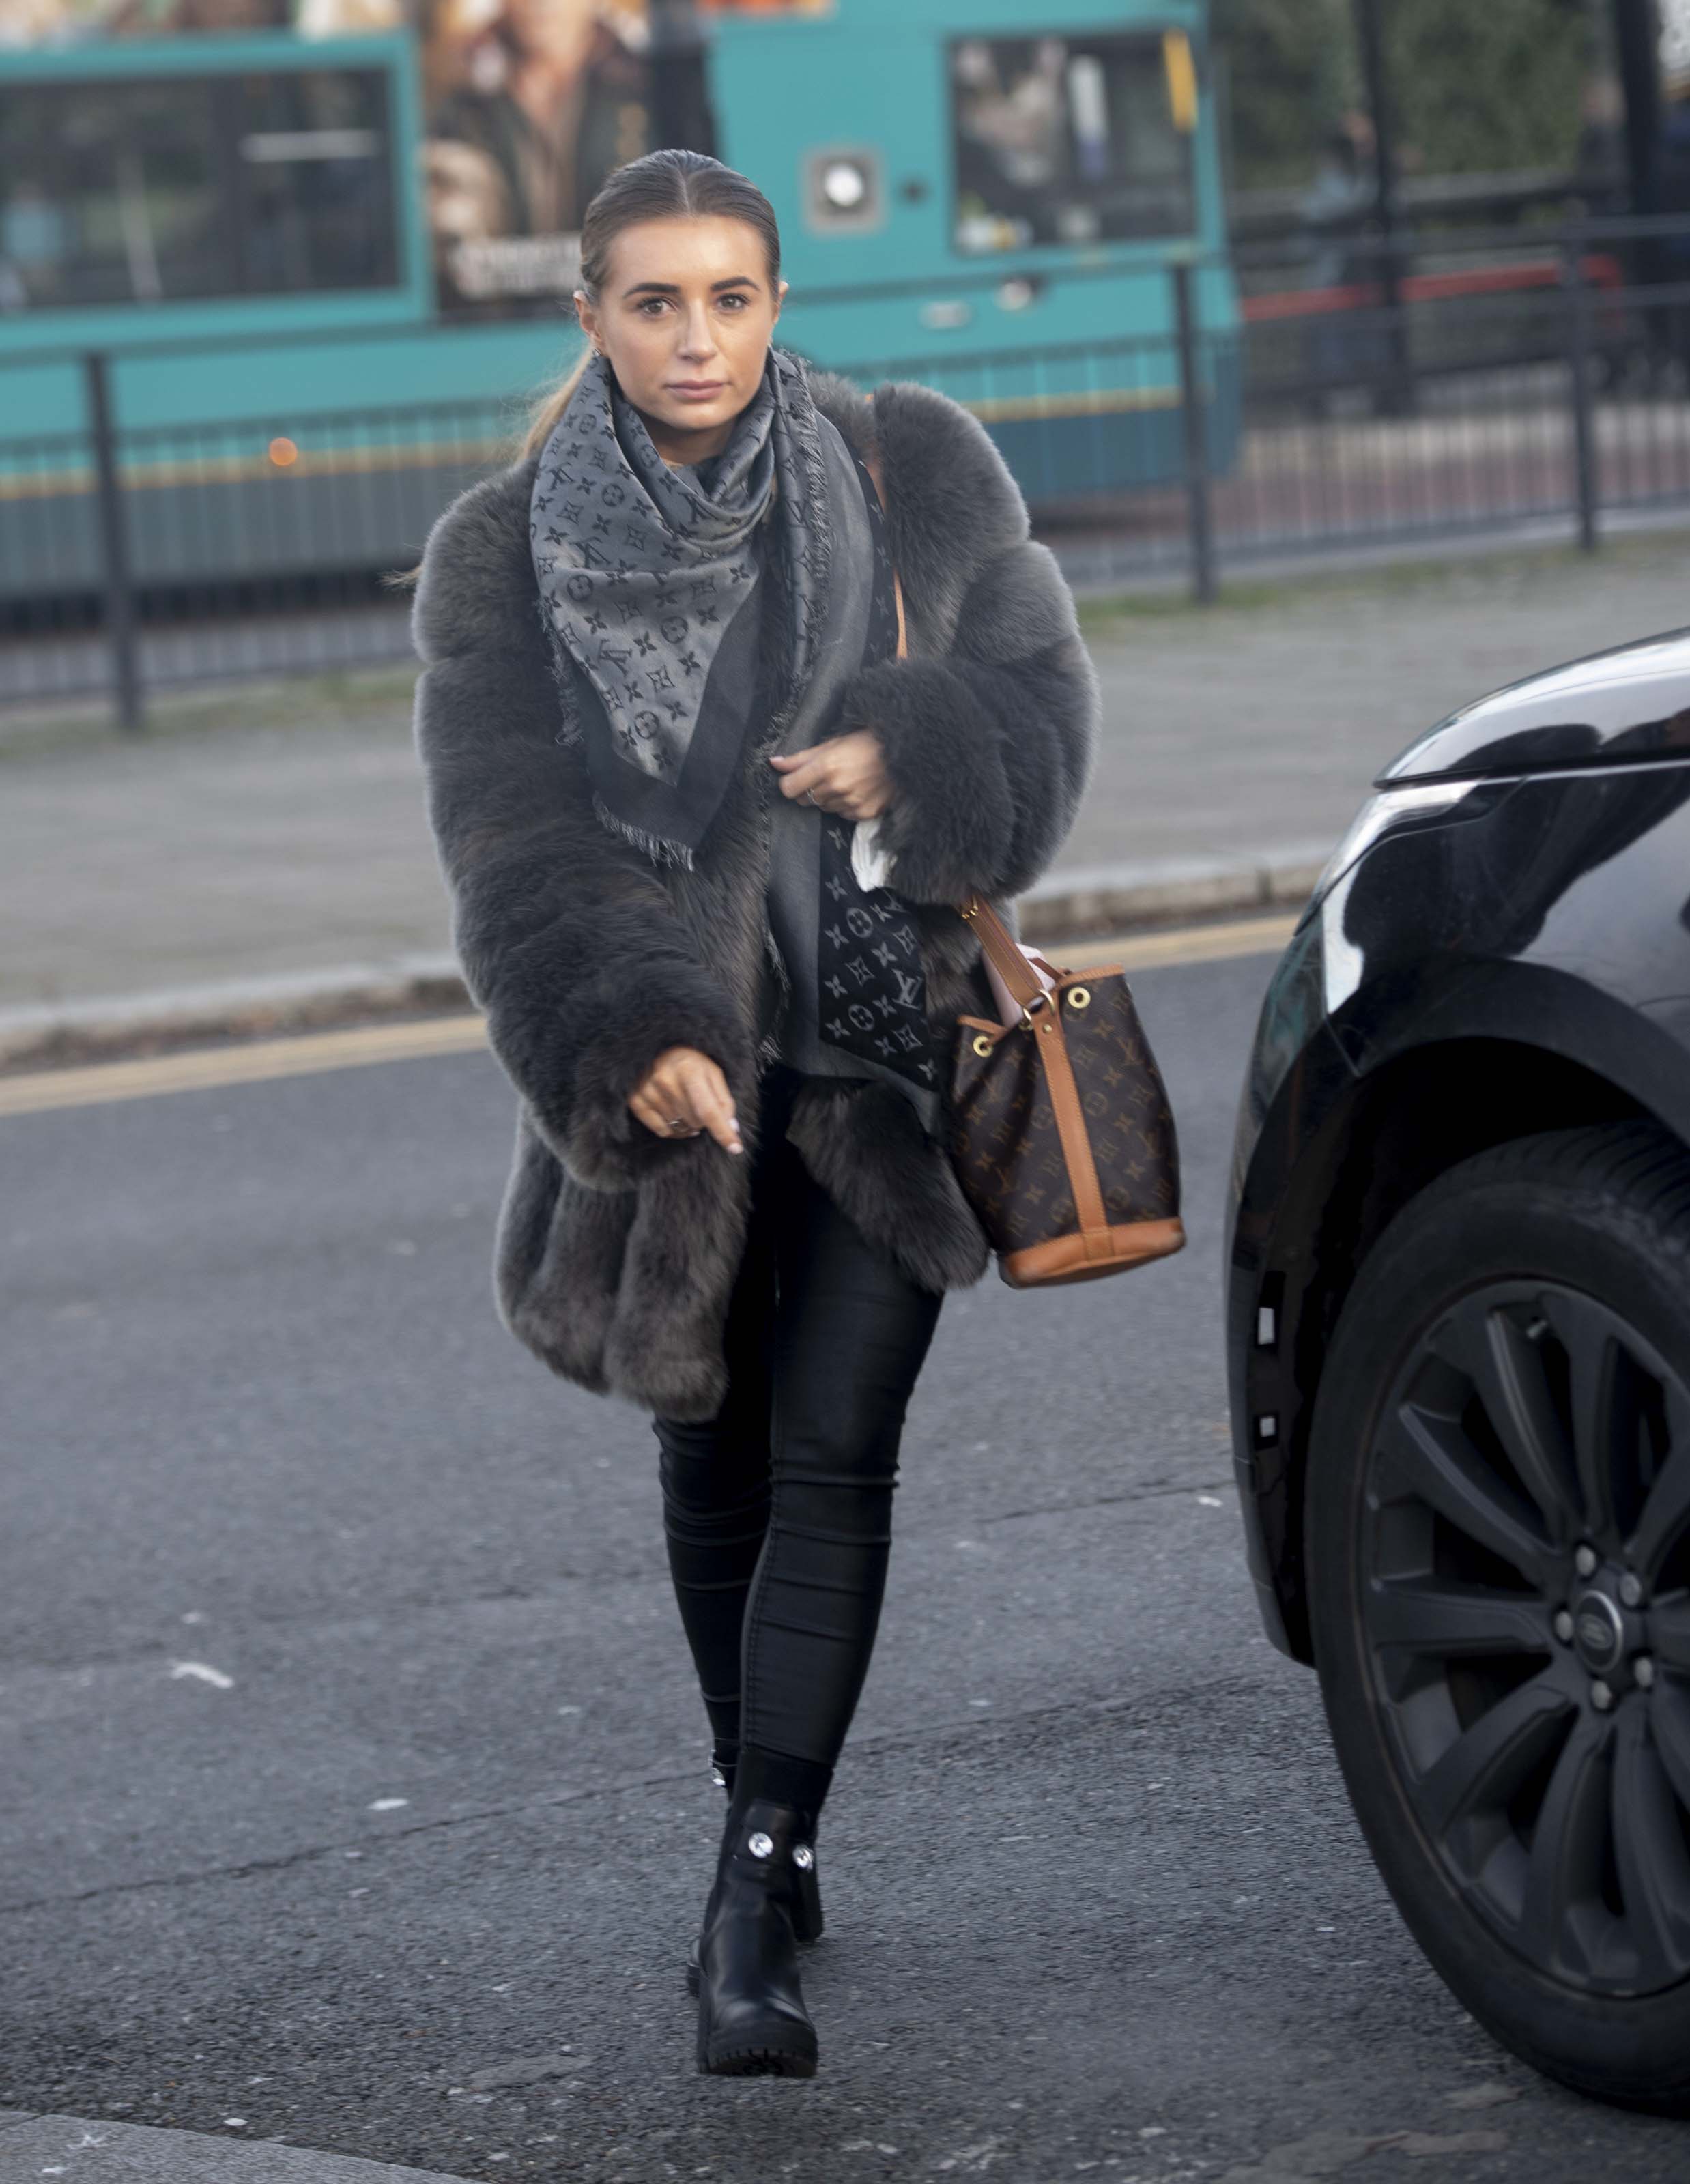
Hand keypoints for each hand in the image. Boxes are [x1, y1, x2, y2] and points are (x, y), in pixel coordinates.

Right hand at [628, 1046, 741, 1154]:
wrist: (656, 1051)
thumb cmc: (690, 1063)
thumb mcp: (712, 1073)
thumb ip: (723, 1100)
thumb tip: (731, 1128)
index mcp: (689, 1069)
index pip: (709, 1110)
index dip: (723, 1132)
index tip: (735, 1148)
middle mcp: (665, 1079)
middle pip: (696, 1122)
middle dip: (703, 1119)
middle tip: (697, 1102)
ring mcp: (648, 1091)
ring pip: (680, 1128)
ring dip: (688, 1123)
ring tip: (685, 1105)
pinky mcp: (636, 1101)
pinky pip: (662, 1131)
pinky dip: (672, 1129)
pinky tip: (674, 1114)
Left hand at [769, 730, 891, 820]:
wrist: (903, 754)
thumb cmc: (866, 743)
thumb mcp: (832, 744)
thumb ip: (801, 758)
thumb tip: (774, 763)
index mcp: (826, 766)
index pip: (788, 788)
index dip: (789, 783)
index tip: (795, 779)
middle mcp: (837, 787)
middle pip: (804, 800)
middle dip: (808, 789)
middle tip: (824, 776)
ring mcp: (851, 802)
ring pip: (823, 808)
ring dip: (827, 797)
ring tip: (844, 781)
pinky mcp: (864, 813)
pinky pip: (842, 814)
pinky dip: (845, 805)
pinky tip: (857, 790)